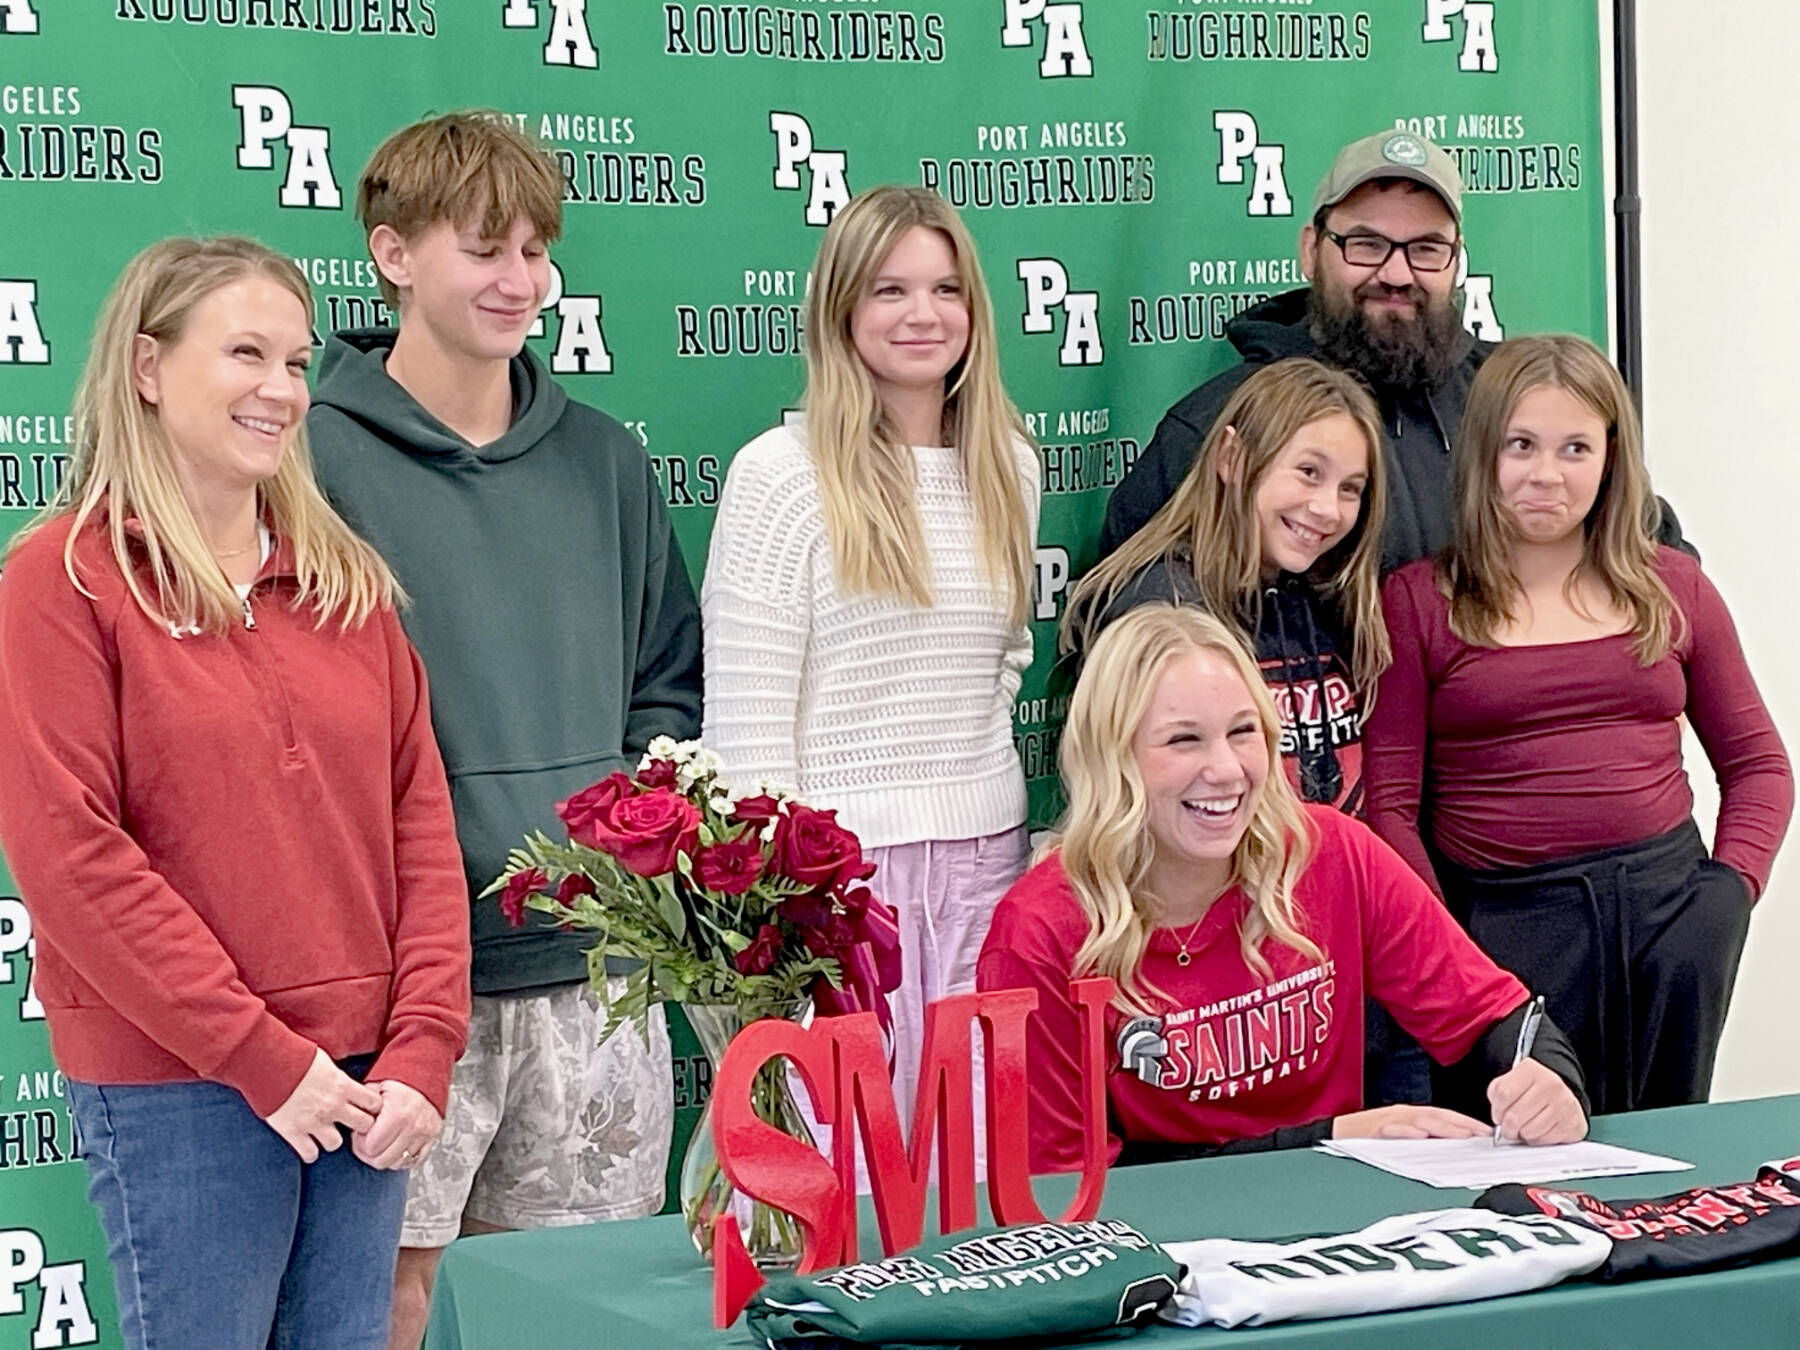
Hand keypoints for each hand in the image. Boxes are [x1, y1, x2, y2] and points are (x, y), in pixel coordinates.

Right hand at [262, 1048, 381, 1161]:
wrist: (267, 1063)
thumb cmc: (295, 1056)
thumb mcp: (326, 1062)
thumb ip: (339, 1077)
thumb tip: (346, 1083)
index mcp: (343, 1085)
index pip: (374, 1103)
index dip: (372, 1106)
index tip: (366, 1107)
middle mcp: (333, 1105)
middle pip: (363, 1125)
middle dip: (359, 1124)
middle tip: (350, 1123)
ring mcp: (314, 1121)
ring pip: (336, 1143)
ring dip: (331, 1139)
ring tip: (324, 1133)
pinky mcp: (293, 1132)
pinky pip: (310, 1154)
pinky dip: (309, 1152)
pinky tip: (307, 1144)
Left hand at [352, 1079, 442, 1170]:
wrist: (427, 1073)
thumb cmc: (400, 1080)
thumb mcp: (376, 1088)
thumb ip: (361, 1106)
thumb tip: (350, 1121)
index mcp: (398, 1115)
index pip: (370, 1148)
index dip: (359, 1144)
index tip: (359, 1134)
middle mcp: (413, 1127)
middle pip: (382, 1160)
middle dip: (369, 1154)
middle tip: (366, 1141)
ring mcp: (424, 1134)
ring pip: (396, 1163)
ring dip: (385, 1156)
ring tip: (381, 1142)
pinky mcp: (432, 1138)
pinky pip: (414, 1161)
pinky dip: (402, 1158)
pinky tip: (395, 1147)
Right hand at [1333, 1104, 1490, 1139]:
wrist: (1332, 1135)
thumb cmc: (1365, 1138)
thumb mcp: (1398, 1137)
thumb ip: (1420, 1139)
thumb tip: (1448, 1148)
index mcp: (1410, 1117)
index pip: (1443, 1117)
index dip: (1465, 1123)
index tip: (1485, 1132)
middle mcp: (1402, 1115)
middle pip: (1436, 1117)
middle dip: (1461, 1125)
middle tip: (1481, 1134)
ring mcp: (1388, 1121)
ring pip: (1419, 1121)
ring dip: (1442, 1127)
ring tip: (1462, 1135)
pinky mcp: (1372, 1129)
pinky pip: (1392, 1129)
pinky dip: (1407, 1131)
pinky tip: (1420, 1136)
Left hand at [1488, 1058, 1587, 1144]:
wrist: (1561, 1099)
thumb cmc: (1531, 1092)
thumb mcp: (1509, 1084)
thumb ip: (1497, 1094)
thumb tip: (1498, 1116)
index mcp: (1531, 1070)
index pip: (1504, 1093)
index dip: (1497, 1110)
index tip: (1498, 1114)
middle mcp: (1551, 1083)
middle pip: (1514, 1116)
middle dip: (1507, 1127)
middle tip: (1509, 1127)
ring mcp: (1564, 1103)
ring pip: (1528, 1130)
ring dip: (1522, 1134)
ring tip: (1525, 1127)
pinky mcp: (1572, 1123)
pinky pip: (1543, 1140)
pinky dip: (1537, 1140)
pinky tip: (1539, 1130)